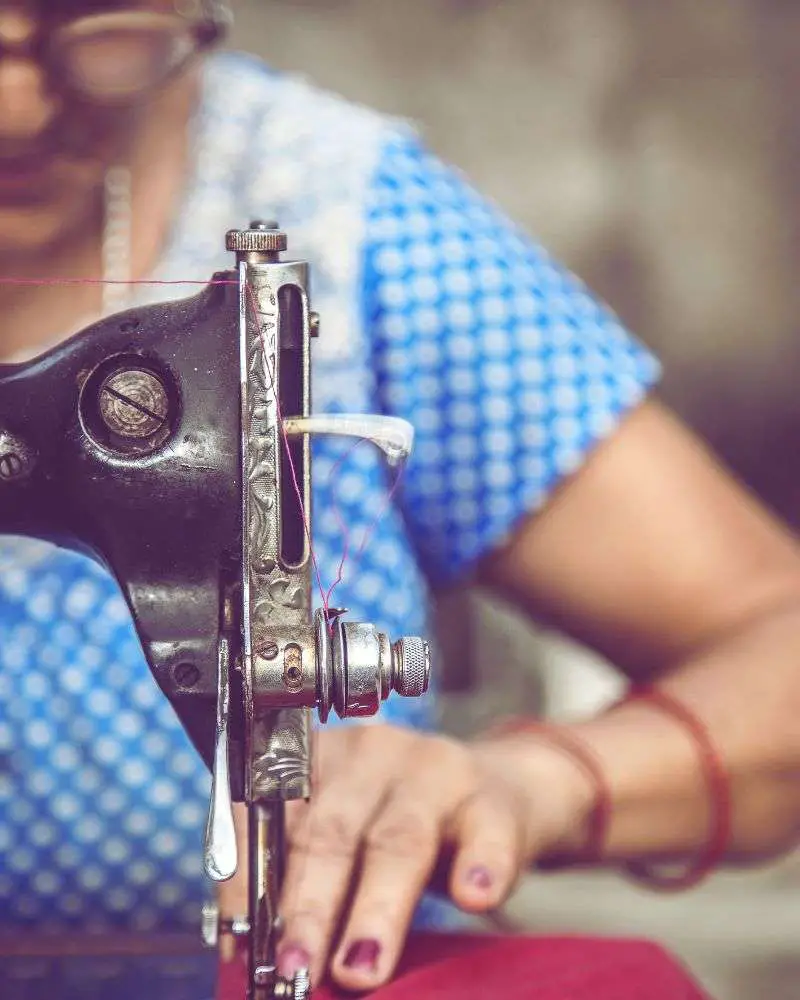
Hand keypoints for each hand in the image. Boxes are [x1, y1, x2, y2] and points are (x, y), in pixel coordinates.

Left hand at [218, 723, 593, 991]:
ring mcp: (436, 769)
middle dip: (309, 907)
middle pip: (333, 831)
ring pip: (399, 839)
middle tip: (294, 967)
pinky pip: (487, 832)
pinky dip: (480, 866)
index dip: (252, 878)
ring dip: (376, 909)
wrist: (495, 790)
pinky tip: (473, 897)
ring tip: (360, 967)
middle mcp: (372, 753)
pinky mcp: (493, 798)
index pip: (271, 813)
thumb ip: (301, 877)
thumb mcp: (344, 834)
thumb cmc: (400, 822)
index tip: (243, 942)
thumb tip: (246, 952)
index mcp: (321, 758)